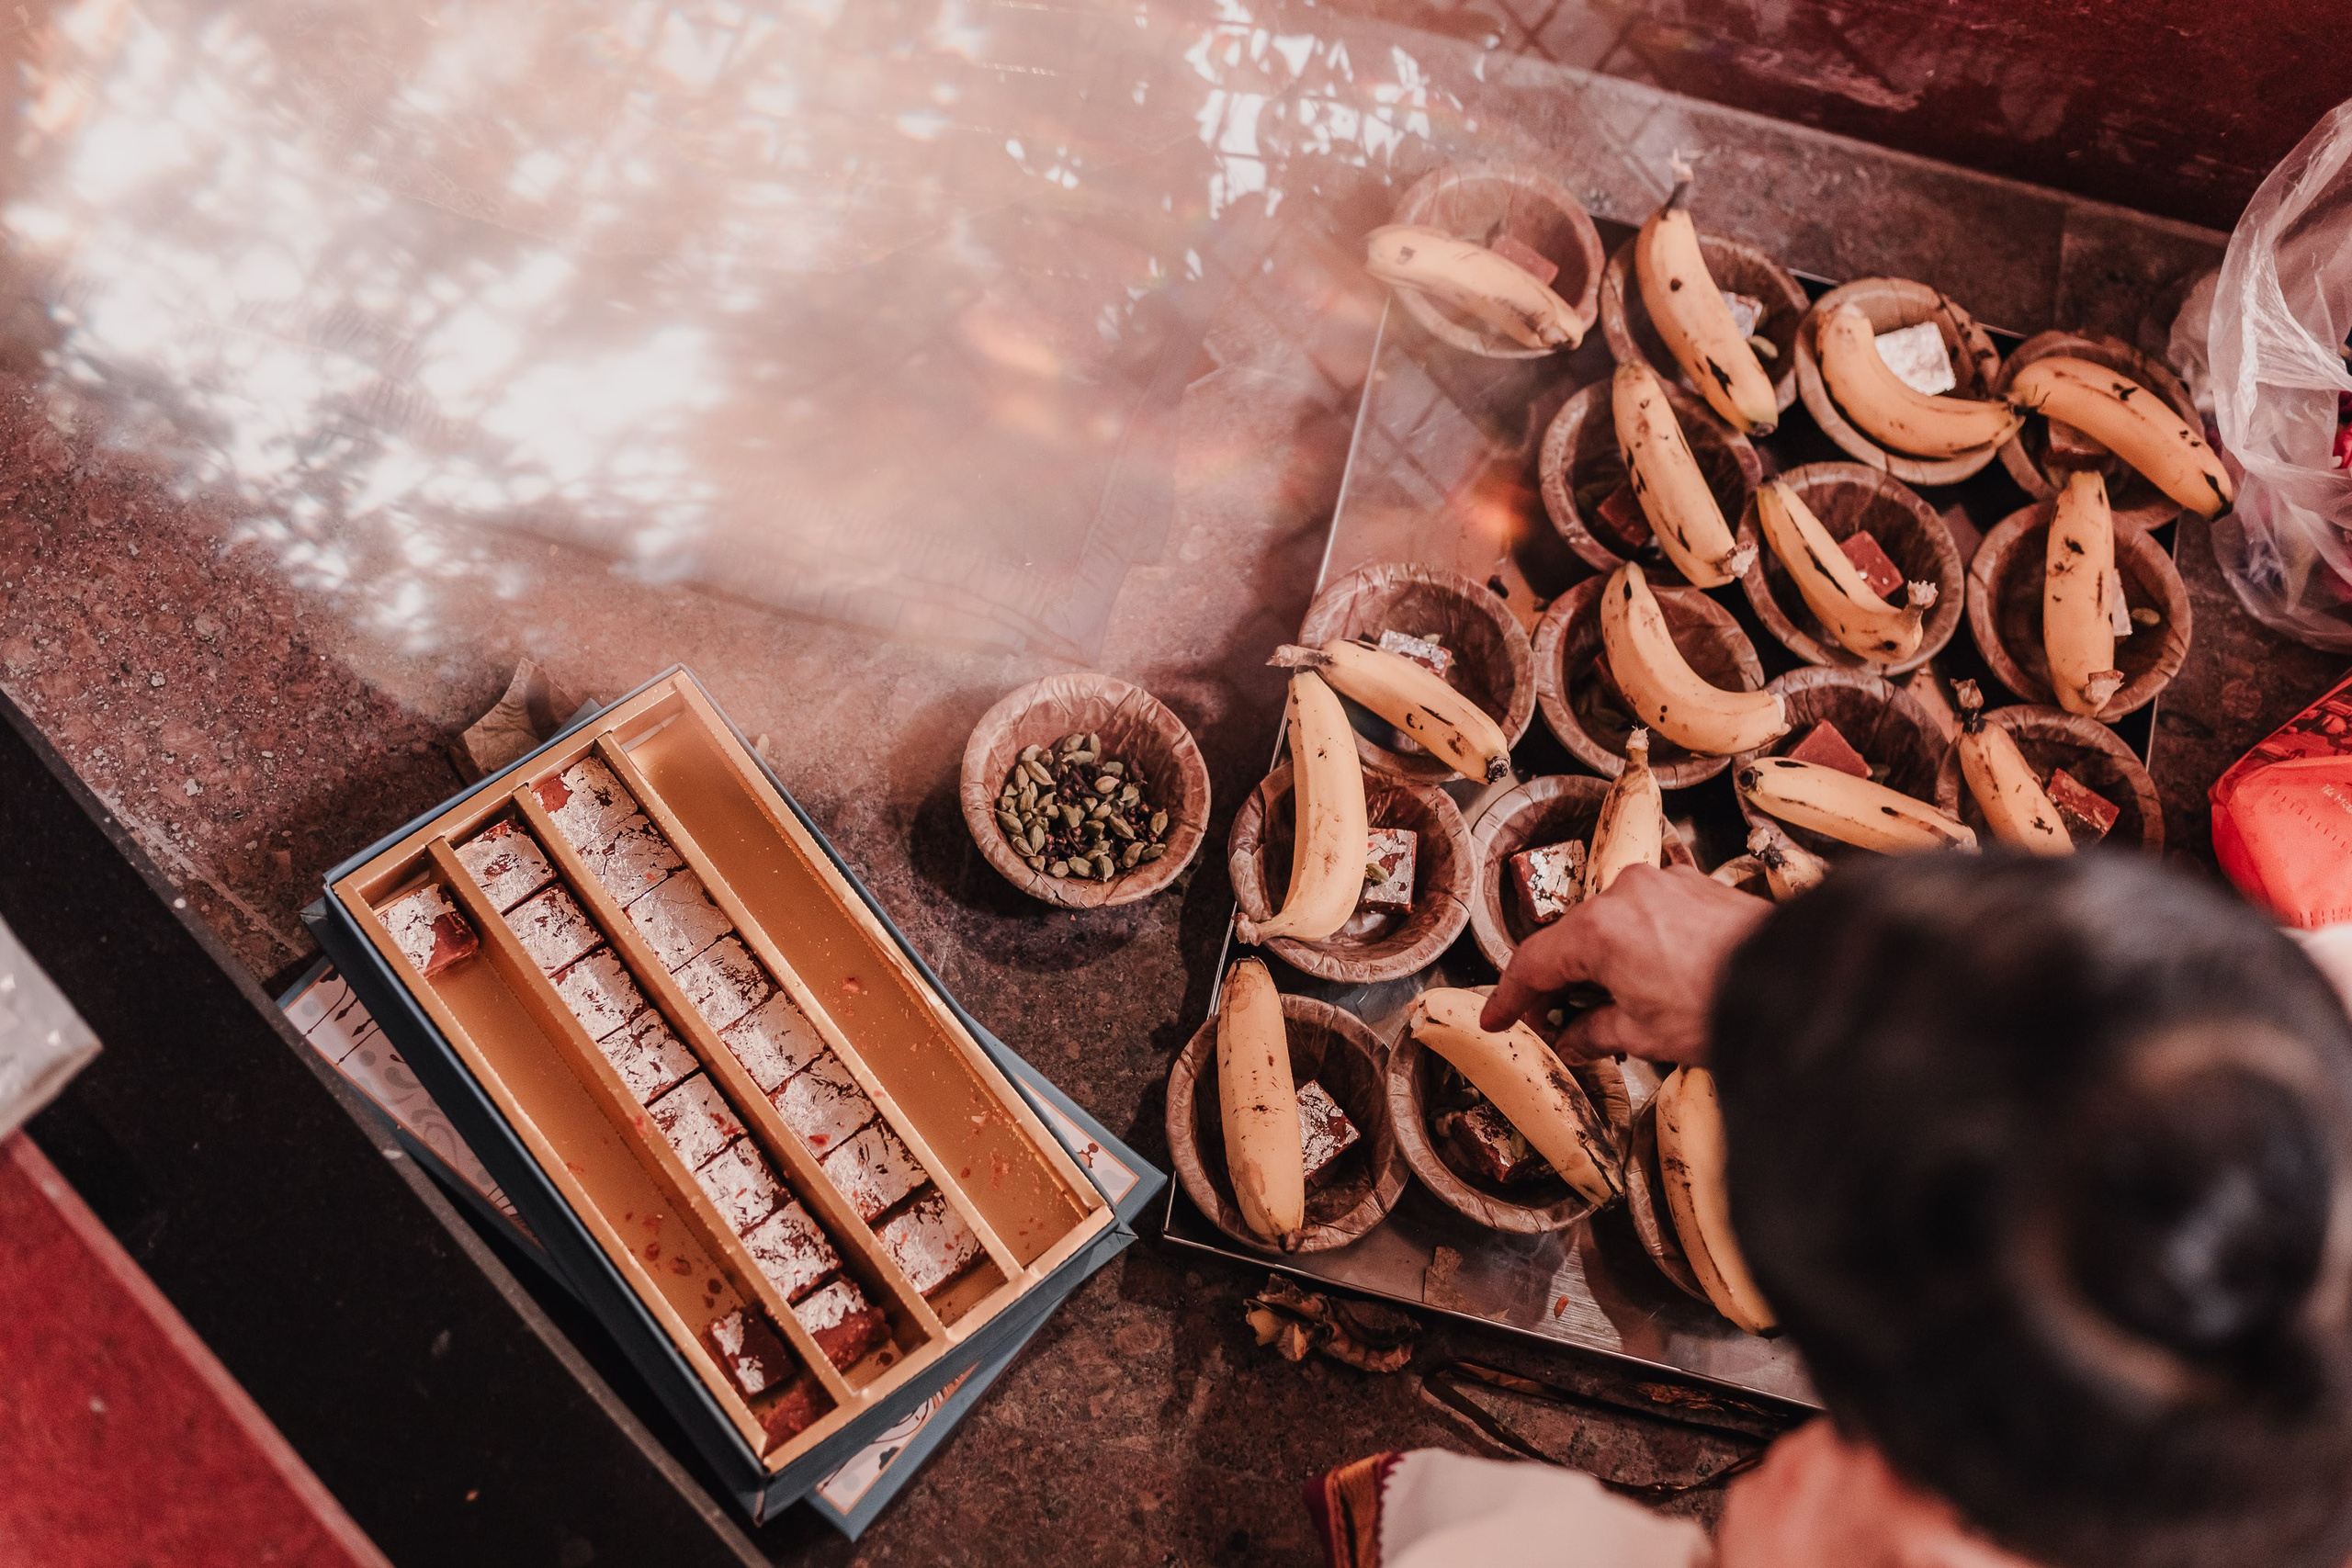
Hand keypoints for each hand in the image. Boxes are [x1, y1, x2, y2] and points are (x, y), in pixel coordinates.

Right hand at [1480, 863, 1769, 1066]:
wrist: (1798, 983)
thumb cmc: (1725, 1003)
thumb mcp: (1644, 1035)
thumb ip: (1595, 1033)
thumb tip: (1574, 1040)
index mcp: (1599, 929)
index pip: (1534, 963)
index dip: (1510, 998)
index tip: (1497, 1018)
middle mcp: (1625, 894)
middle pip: (1572, 940)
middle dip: (1562, 983)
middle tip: (1555, 1023)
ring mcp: (1664, 884)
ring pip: (1612, 925)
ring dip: (1604, 963)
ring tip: (1616, 1008)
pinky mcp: (1696, 885)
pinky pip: (1649, 914)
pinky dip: (1639, 946)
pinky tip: (1652, 980)